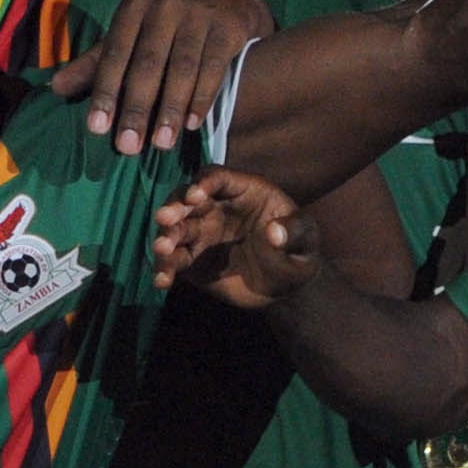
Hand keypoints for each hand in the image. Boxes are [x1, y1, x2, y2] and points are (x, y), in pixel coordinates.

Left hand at [48, 0, 271, 153]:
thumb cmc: (167, 23)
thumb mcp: (131, 33)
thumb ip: (97, 63)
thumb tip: (55, 89)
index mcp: (134, 8)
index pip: (114, 54)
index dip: (105, 92)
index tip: (97, 128)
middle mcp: (165, 7)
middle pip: (147, 64)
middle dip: (136, 108)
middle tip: (129, 147)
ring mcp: (199, 15)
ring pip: (181, 69)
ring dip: (171, 109)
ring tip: (162, 144)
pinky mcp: (227, 28)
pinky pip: (213, 68)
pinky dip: (202, 98)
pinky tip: (193, 125)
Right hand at [151, 167, 319, 307]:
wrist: (286, 289)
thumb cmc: (297, 253)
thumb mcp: (305, 241)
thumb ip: (295, 232)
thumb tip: (276, 232)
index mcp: (243, 191)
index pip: (218, 177)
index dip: (205, 183)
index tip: (196, 197)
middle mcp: (215, 208)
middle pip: (186, 200)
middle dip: (174, 208)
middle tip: (165, 219)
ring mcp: (201, 234)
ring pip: (176, 230)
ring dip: (166, 237)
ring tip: (163, 249)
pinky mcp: (192, 261)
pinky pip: (175, 261)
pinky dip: (166, 269)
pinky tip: (163, 281)